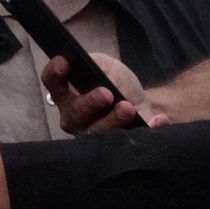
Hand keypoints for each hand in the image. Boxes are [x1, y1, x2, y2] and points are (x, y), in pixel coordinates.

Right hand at [41, 54, 165, 134]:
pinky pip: (132, 143)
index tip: (65, 63)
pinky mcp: (119, 145)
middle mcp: (74, 117)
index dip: (54, 73)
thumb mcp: (104, 64)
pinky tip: (157, 120)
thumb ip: (95, 63)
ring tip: (128, 107)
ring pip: (98, 132)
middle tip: (107, 93)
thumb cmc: (114, 81)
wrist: (139, 99)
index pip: (52, 83)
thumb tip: (93, 70)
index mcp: (66, 94)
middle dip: (89, 103)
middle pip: (75, 114)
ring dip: (113, 120)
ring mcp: (94, 134)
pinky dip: (147, 129)